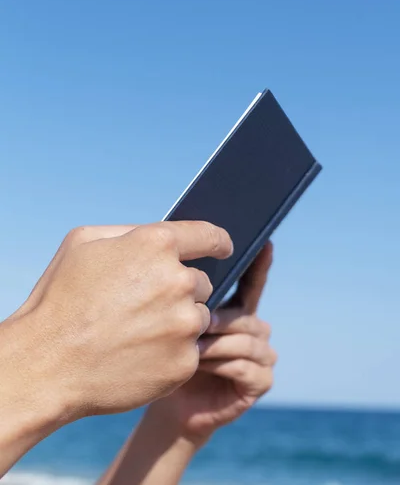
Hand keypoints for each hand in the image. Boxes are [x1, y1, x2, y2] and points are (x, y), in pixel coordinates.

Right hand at [7, 222, 232, 420]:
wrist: (47, 365)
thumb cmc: (61, 298)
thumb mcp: (83, 242)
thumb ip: (130, 231)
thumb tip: (161, 234)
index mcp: (156, 244)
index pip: (209, 235)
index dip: (218, 241)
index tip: (225, 248)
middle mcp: (178, 281)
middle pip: (201, 281)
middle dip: (180, 289)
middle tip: (144, 304)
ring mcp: (184, 324)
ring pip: (198, 316)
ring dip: (178, 321)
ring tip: (138, 332)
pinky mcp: (184, 361)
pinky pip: (190, 350)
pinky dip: (171, 353)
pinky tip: (140, 354)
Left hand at [147, 242, 275, 445]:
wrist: (167, 401)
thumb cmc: (166, 353)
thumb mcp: (174, 319)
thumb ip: (184, 294)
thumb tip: (181, 263)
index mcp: (238, 309)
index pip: (252, 281)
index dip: (259, 263)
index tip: (265, 243)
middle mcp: (256, 328)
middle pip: (244, 312)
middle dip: (217, 316)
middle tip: (196, 319)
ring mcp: (262, 355)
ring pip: (244, 338)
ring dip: (213, 342)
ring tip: (190, 345)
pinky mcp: (260, 381)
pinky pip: (243, 365)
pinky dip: (218, 364)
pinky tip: (198, 365)